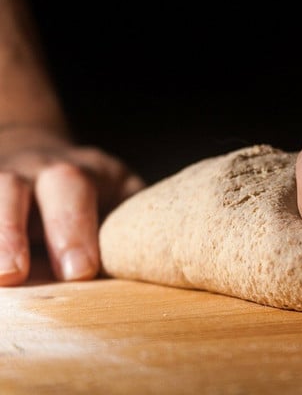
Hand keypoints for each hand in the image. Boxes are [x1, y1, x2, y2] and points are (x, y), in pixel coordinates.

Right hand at [0, 126, 143, 285]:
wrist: (46, 160)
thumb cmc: (98, 193)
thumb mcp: (123, 194)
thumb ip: (133, 220)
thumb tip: (152, 257)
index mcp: (79, 169)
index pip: (74, 188)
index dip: (73, 228)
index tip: (79, 271)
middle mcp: (31, 171)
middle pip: (13, 187)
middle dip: (11, 230)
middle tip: (13, 273)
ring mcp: (2, 180)